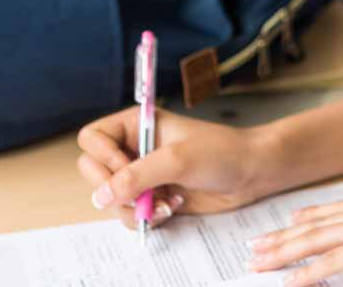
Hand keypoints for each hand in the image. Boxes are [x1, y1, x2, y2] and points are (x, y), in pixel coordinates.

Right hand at [76, 105, 271, 229]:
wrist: (251, 173)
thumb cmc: (221, 152)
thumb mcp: (177, 160)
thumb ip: (136, 176)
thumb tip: (100, 196)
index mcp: (136, 125)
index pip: (92, 139)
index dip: (102, 157)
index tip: (125, 168)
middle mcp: (134, 149)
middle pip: (94, 172)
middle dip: (117, 190)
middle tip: (142, 194)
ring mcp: (143, 175)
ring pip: (111, 199)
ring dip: (136, 208)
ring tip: (167, 203)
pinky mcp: (154, 196)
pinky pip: (131, 214)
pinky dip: (148, 217)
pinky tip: (173, 208)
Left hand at [247, 195, 342, 286]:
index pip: (338, 210)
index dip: (310, 216)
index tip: (289, 220)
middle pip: (317, 224)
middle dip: (284, 236)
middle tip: (256, 245)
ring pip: (316, 239)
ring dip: (284, 252)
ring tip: (259, 262)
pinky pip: (332, 261)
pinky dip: (307, 271)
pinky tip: (289, 280)